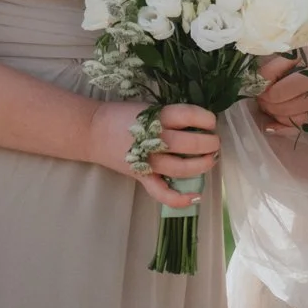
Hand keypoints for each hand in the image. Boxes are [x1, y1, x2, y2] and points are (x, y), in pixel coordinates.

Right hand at [90, 100, 218, 208]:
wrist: (93, 131)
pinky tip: (196, 196)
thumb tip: (200, 122)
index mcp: (156, 118)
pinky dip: (179, 198)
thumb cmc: (124, 116)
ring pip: (182, 168)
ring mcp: (148, 161)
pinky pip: (162, 193)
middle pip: (189, 143)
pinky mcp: (142, 177)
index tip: (212, 121)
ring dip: (202, 165)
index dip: (206, 118)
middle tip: (215, 142)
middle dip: (209, 143)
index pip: (188, 115)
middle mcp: (154, 140)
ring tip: (211, 159)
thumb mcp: (149, 108)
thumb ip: (172, 115)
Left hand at [256, 38, 307, 133]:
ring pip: (289, 120)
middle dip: (266, 103)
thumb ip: (276, 66)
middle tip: (262, 96)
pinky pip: (302, 128)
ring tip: (270, 104)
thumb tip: (256, 84)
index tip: (259, 87)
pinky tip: (273, 125)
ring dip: (274, 114)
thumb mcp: (300, 50)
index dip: (262, 92)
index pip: (276, 94)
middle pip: (281, 109)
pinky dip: (284, 127)